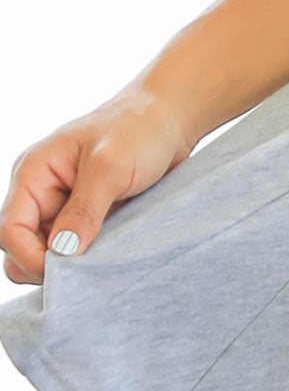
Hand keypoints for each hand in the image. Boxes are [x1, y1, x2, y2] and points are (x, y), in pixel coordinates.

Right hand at [2, 89, 195, 286]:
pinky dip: (88, 260)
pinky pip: (76, 250)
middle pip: (22, 249)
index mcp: (34, 173)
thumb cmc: (139, 127)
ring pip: (49, 254)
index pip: (10, 230)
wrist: (171, 117)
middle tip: (85, 271)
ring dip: (70, 266)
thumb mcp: (111, 165)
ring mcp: (64, 207)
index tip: (65, 272)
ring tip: (102, 260)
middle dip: (46, 266)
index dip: (30, 257)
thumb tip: (62, 251)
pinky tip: (110, 257)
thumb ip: (84, 208)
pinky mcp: (87, 218)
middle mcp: (42, 193)